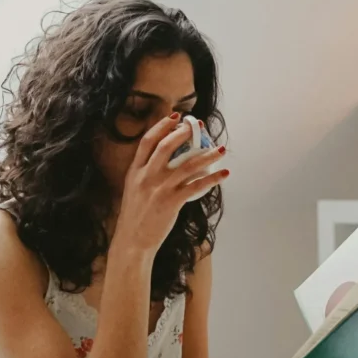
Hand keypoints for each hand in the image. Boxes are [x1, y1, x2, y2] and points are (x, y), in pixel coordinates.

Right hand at [116, 114, 228, 252]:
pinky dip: (212, 179)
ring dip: (207, 155)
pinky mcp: (172, 202)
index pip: (148, 141)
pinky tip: (224, 174)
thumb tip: (167, 162)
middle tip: (199, 127)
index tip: (175, 117)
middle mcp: (146, 176)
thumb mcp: (134, 189)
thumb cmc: (136, 216)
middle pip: (166, 147)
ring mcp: (159, 189)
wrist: (133, 240)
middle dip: (184, 133)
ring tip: (221, 150)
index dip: (162, 126)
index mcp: (135, 171)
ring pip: (187, 165)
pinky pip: (196, 186)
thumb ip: (146, 173)